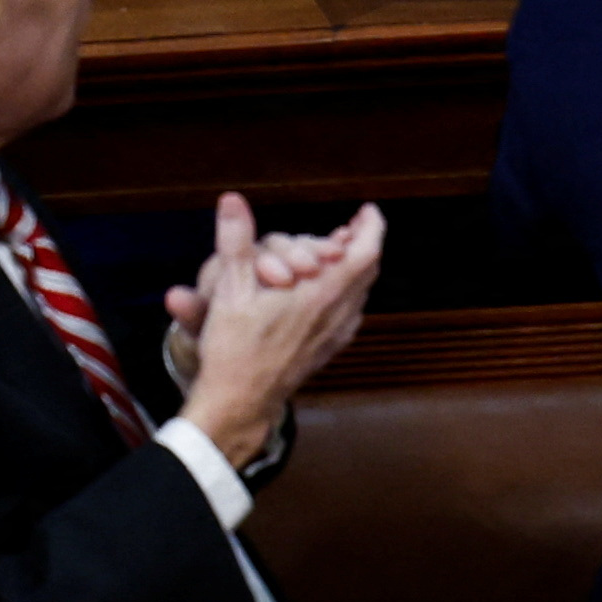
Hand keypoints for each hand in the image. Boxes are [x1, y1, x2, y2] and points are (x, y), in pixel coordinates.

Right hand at [171, 193, 381, 464]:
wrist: (240, 400)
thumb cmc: (235, 348)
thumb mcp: (229, 288)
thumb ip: (235, 240)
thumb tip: (232, 201)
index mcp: (322, 292)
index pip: (367, 250)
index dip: (372, 226)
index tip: (366, 211)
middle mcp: (338, 312)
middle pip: (369, 268)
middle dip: (363, 243)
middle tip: (351, 229)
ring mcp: (336, 333)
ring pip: (362, 292)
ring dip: (356, 268)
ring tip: (340, 254)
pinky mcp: (329, 349)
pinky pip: (351, 314)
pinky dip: (349, 294)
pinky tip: (332, 293)